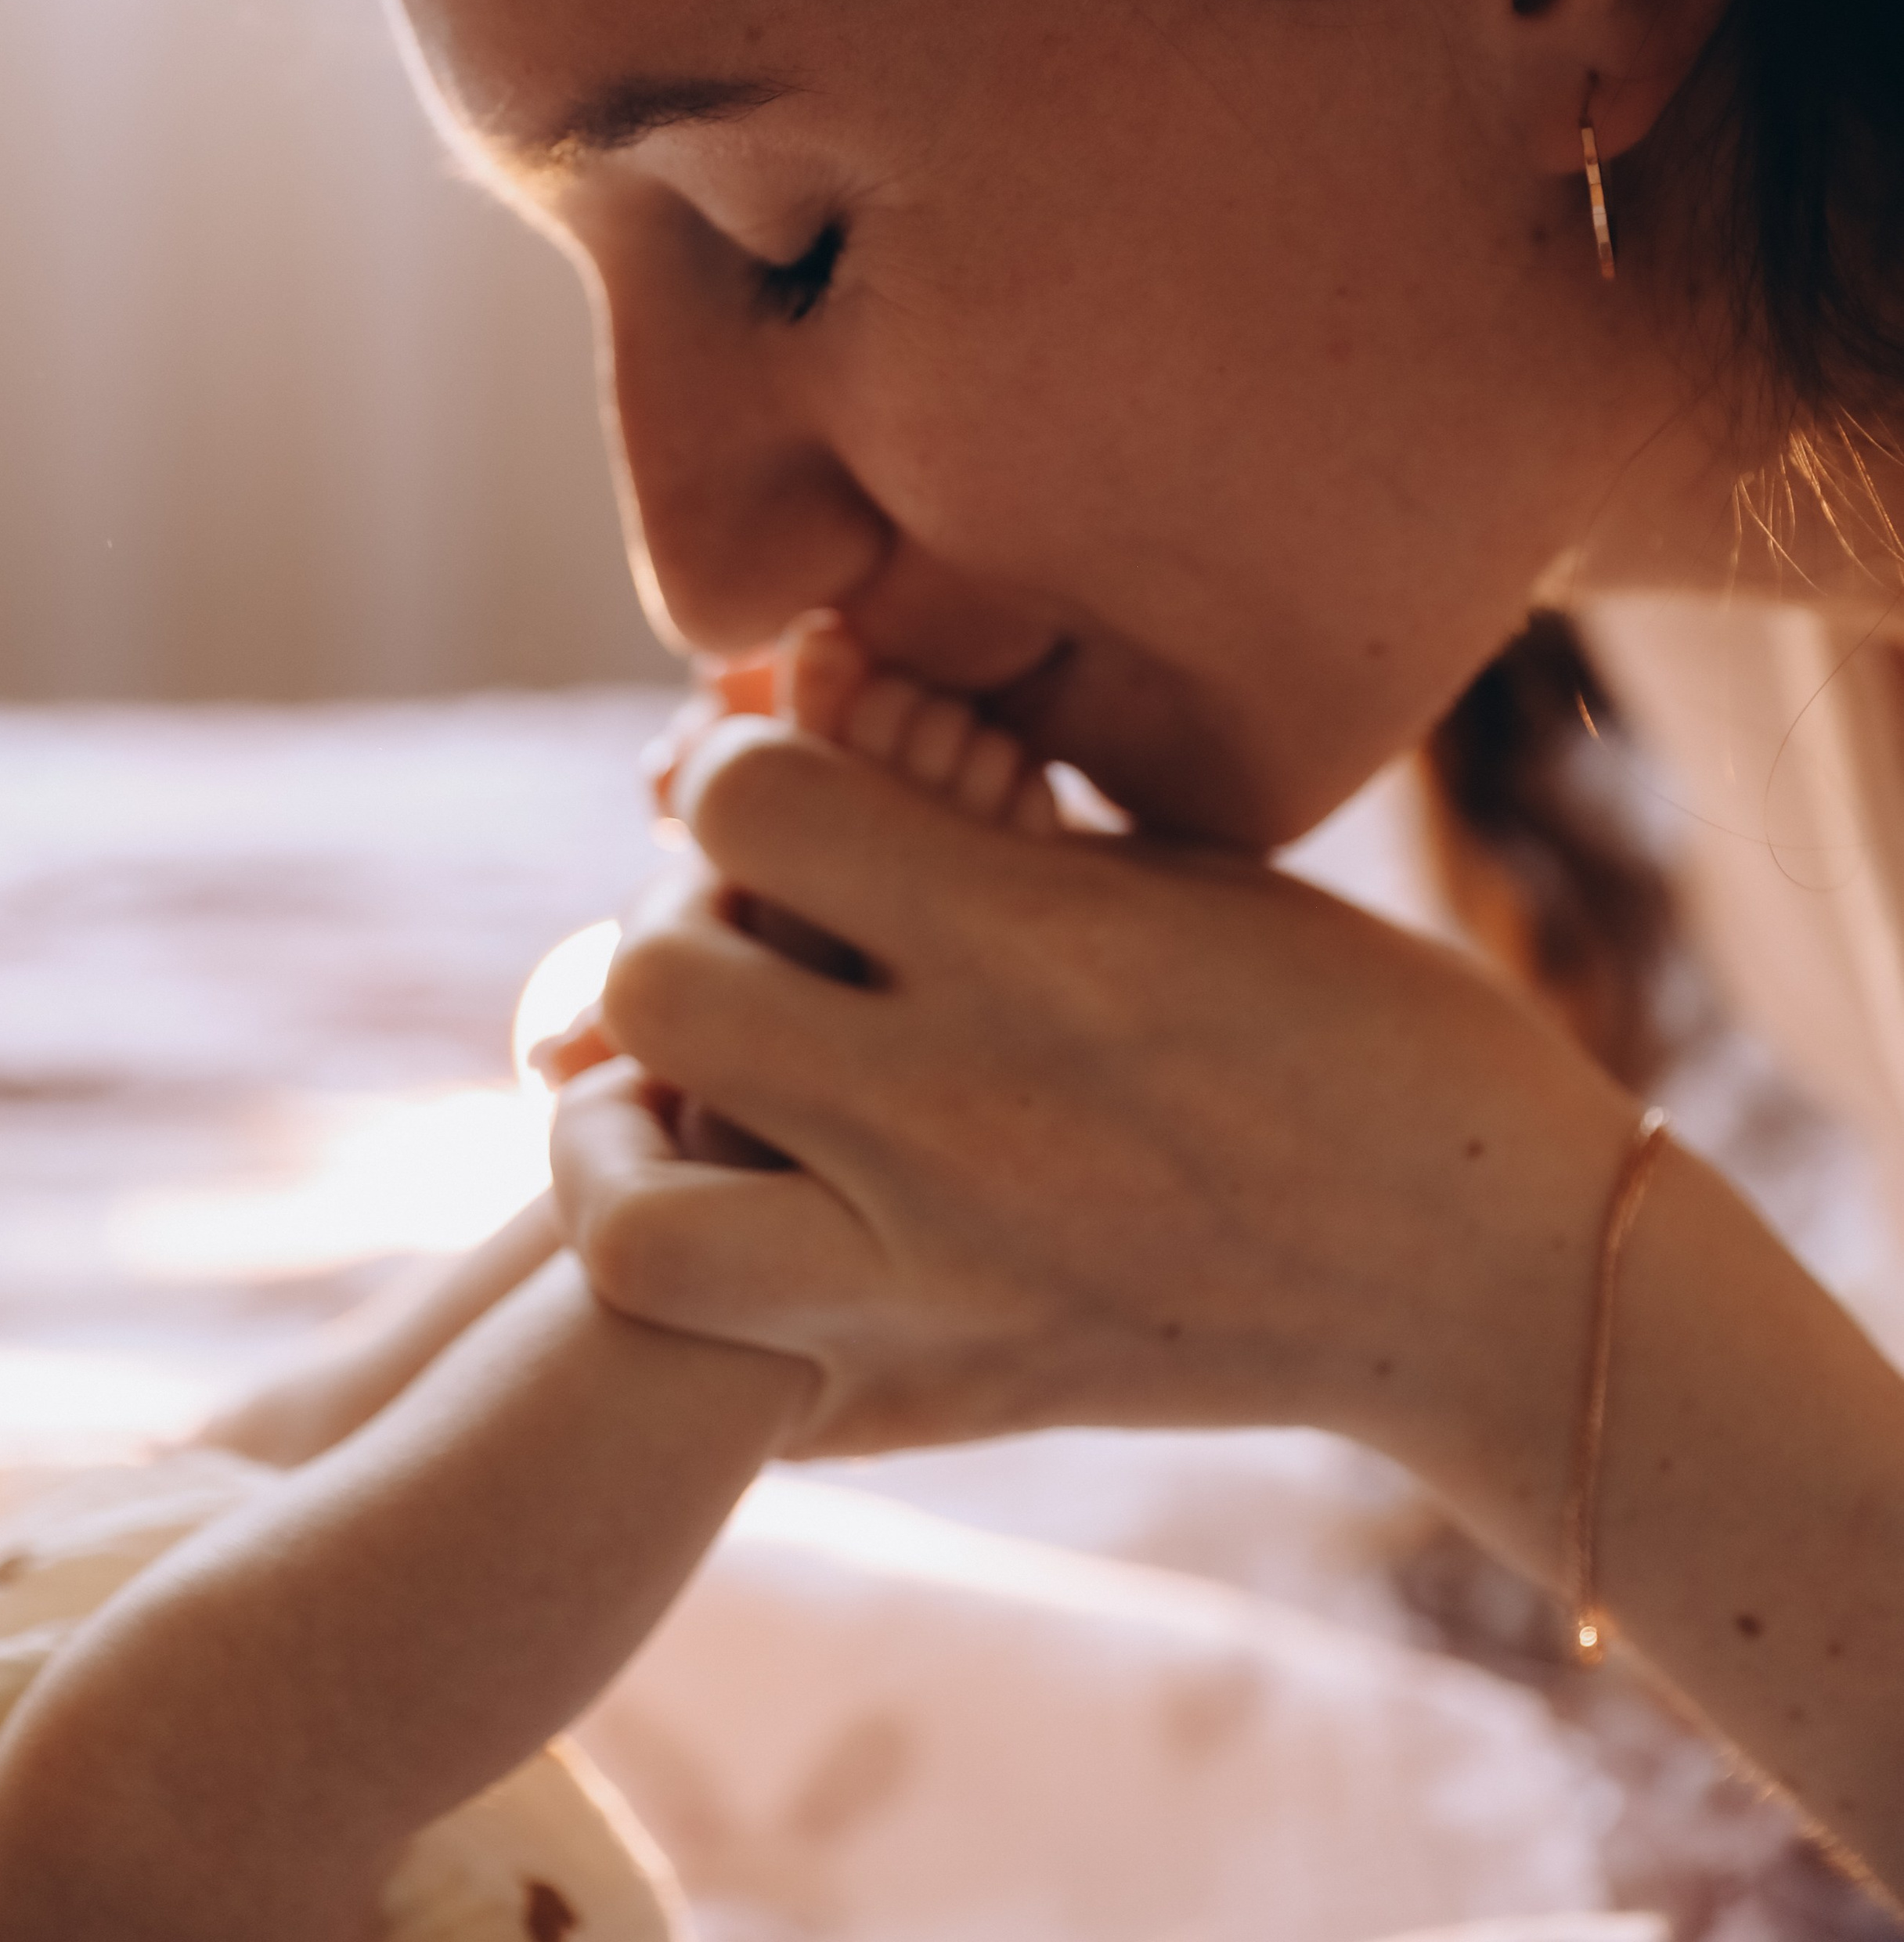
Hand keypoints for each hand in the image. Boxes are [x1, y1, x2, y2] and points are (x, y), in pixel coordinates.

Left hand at [552, 715, 1638, 1504]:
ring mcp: (941, 1284)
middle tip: (740, 935)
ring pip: (630, 1215)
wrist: (1489, 1274)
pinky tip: (758, 1224)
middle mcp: (967, 1116)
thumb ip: (979, 805)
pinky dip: (701, 1295)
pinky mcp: (939, 1401)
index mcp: (1042, 942)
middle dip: (674, 924)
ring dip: (621, 1135)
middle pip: (653, 983)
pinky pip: (722, 1362)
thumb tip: (784, 708)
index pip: (748, 800)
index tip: (789, 785)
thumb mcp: (1184, 873)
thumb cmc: (1360, 1028)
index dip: (743, 766)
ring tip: (677, 1099)